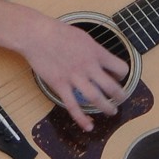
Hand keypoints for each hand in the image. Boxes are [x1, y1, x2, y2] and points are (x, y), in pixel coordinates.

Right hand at [0, 0, 129, 131]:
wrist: (37, 35)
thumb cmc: (59, 32)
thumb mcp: (84, 37)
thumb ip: (95, 50)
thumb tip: (103, 60)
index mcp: (96, 52)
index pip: (120, 68)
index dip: (122, 74)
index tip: (118, 77)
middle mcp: (88, 66)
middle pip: (112, 87)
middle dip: (120, 96)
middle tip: (121, 100)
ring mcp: (74, 77)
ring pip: (96, 98)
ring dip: (107, 108)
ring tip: (111, 112)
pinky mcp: (60, 85)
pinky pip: (73, 106)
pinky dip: (82, 119)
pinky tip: (89, 126)